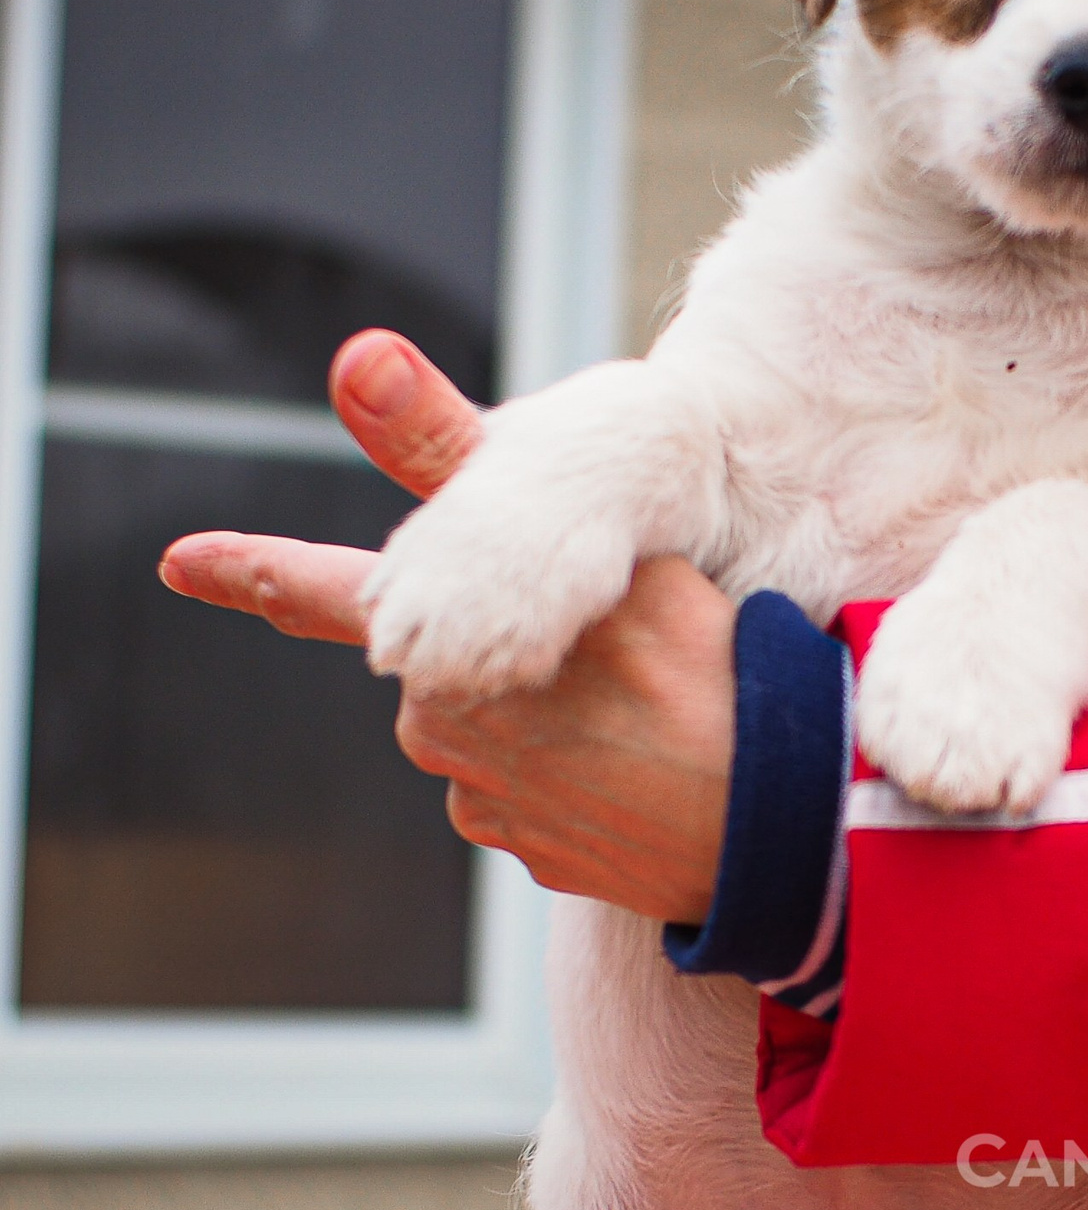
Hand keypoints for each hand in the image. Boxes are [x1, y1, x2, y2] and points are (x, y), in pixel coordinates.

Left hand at [160, 331, 733, 923]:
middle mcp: (440, 727)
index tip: (180, 560)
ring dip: (560, 706)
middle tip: (633, 647)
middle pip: (453, 654)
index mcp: (445, 649)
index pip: (332, 594)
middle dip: (514, 640)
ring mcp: (484, 799)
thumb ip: (462, 458)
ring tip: (656, 702)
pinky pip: (539, 787)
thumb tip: (359, 358)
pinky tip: (649, 755)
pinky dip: (585, 766)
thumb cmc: (713, 673)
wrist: (784, 825)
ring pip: (500, 721)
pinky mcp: (531, 850)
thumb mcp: (597, 538)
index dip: (254, 572)